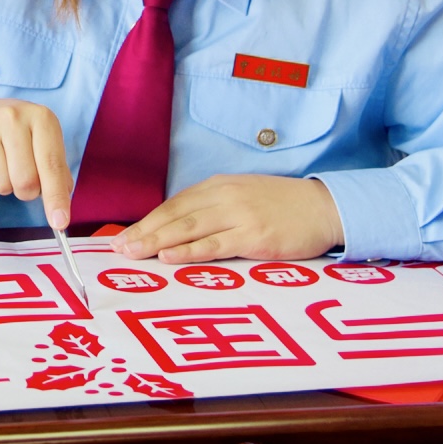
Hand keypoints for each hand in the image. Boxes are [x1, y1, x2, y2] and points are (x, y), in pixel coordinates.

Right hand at [0, 99, 74, 229]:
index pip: (52, 165)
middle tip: (21, 176)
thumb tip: (59, 213)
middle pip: (25, 181)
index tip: (60, 222)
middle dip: (27, 190)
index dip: (56, 197)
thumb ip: (56, 174)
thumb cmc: (17, 137)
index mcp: (41, 117)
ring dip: (4, 186)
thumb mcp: (43, 144)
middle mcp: (11, 117)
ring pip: (1, 185)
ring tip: (1, 167)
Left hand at [111, 174, 343, 263]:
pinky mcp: (254, 236)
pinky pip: (215, 245)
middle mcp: (224, 197)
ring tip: (133, 252)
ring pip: (188, 229)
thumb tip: (181, 228)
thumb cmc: (283, 207)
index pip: (174, 204)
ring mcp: (238, 215)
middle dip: (143, 231)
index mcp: (218, 186)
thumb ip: (215, 209)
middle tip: (118, 247)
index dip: (147, 220)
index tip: (124, 235)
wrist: (324, 207)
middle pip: (175, 215)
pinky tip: (168, 256)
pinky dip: (189, 251)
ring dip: (156, 241)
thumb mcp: (244, 198)